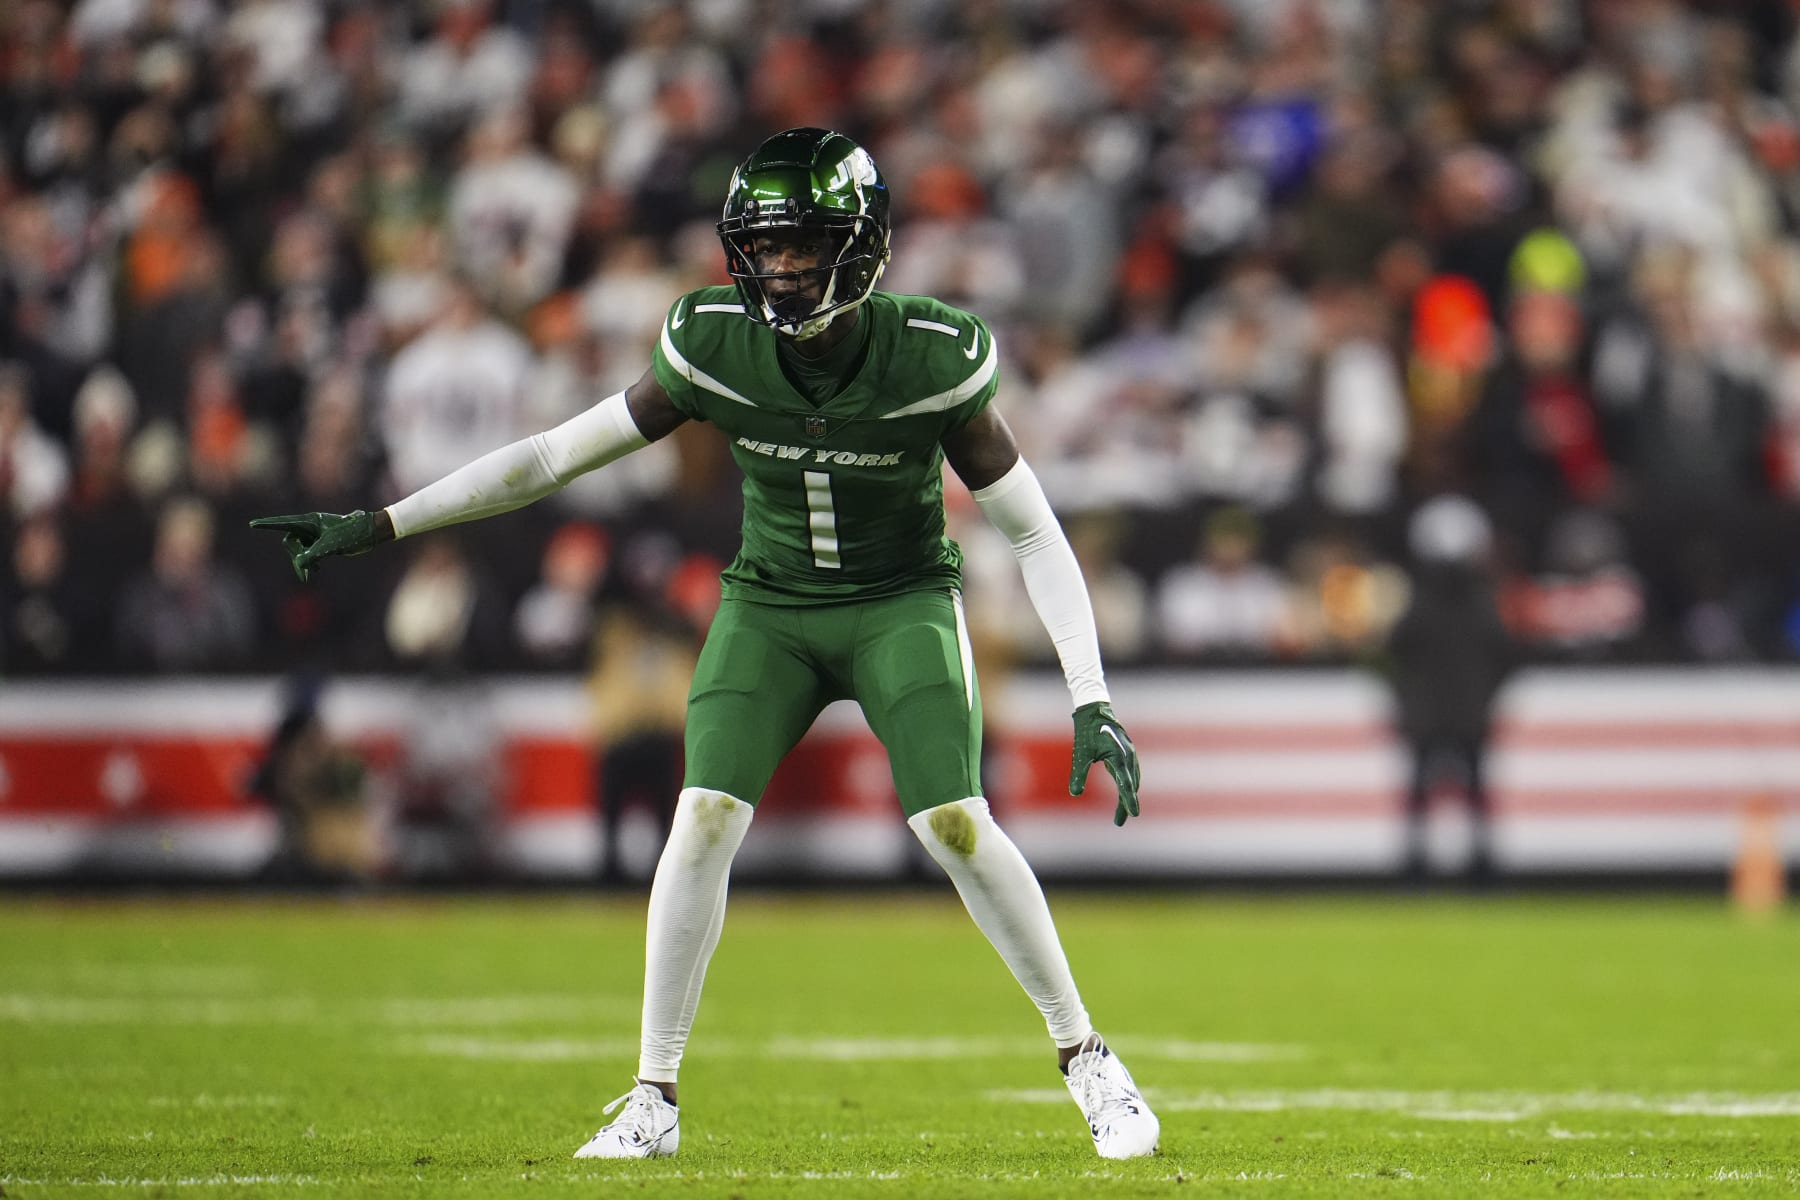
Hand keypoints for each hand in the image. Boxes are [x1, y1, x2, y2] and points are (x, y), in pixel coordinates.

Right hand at [248, 510, 380, 581]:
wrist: (372, 533)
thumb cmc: (354, 534)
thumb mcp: (332, 546)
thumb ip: (314, 555)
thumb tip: (300, 565)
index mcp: (311, 521)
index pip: (284, 523)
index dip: (268, 525)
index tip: (253, 524)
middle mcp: (311, 526)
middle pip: (291, 542)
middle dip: (295, 558)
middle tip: (307, 574)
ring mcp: (316, 534)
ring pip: (299, 550)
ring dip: (303, 563)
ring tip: (311, 577)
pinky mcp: (323, 542)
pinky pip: (308, 554)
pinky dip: (309, 563)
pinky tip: (315, 573)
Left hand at [1069, 701, 1140, 826]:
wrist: (1095, 710)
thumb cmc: (1087, 731)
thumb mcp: (1081, 754)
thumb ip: (1079, 774)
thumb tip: (1075, 794)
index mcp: (1119, 757)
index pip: (1126, 784)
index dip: (1129, 801)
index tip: (1134, 815)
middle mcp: (1128, 757)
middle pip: (1131, 786)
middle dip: (1126, 804)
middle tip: (1119, 822)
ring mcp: (1130, 754)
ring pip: (1133, 780)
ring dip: (1128, 796)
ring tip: (1122, 813)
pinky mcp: (1127, 753)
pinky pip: (1131, 773)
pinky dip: (1129, 785)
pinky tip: (1124, 792)